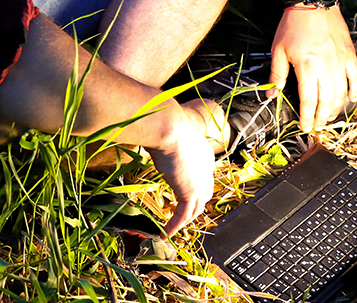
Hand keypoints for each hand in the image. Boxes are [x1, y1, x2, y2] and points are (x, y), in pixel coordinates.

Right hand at [143, 102, 217, 234]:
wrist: (167, 125)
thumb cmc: (164, 122)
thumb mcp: (167, 134)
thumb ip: (163, 142)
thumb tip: (149, 138)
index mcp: (204, 153)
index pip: (203, 176)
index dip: (196, 187)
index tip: (183, 194)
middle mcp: (207, 168)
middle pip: (205, 194)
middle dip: (194, 206)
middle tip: (181, 215)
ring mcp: (201, 181)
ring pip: (197, 208)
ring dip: (185, 219)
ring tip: (174, 227)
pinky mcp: (190, 191)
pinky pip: (183, 215)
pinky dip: (174, 225)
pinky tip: (165, 232)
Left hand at [267, 7, 356, 132]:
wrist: (313, 2)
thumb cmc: (293, 24)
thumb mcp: (279, 50)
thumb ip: (277, 75)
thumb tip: (271, 95)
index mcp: (307, 67)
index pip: (308, 101)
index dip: (306, 117)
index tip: (304, 127)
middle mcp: (326, 67)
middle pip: (326, 102)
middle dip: (321, 118)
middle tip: (316, 125)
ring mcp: (341, 61)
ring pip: (342, 94)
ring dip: (335, 109)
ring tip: (328, 117)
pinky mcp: (350, 55)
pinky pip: (356, 79)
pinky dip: (354, 92)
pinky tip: (349, 100)